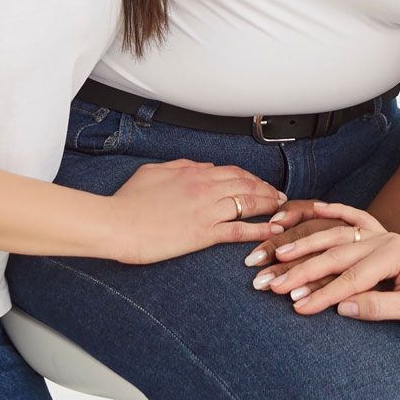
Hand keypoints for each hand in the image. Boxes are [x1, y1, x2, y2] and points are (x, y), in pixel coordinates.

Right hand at [107, 159, 286, 264]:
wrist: (117, 224)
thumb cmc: (129, 201)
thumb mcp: (154, 171)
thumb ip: (181, 166)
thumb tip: (202, 166)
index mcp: (193, 172)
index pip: (233, 171)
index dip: (251, 177)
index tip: (260, 183)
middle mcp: (205, 187)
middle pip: (247, 185)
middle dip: (266, 190)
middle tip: (279, 196)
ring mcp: (207, 210)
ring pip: (249, 203)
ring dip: (269, 205)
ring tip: (282, 210)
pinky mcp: (204, 233)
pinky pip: (239, 230)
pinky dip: (260, 230)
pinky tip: (272, 230)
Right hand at [261, 202, 399, 325]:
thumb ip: (379, 307)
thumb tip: (343, 307)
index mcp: (393, 254)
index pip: (350, 278)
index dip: (320, 293)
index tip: (294, 305)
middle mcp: (384, 238)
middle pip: (334, 255)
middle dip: (300, 269)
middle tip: (270, 284)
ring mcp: (381, 234)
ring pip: (335, 236)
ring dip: (304, 245)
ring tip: (275, 254)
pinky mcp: (380, 236)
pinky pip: (353, 218)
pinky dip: (332, 211)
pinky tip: (313, 207)